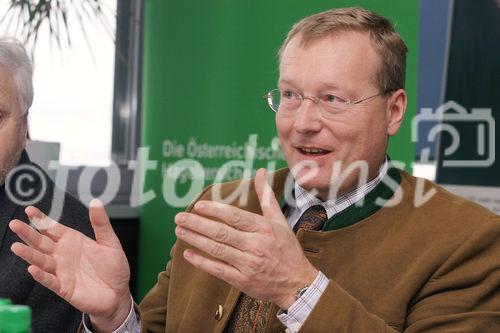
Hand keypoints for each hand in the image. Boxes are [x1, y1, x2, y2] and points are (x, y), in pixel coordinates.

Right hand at [9, 199, 131, 332]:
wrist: (118, 293)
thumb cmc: (113, 268)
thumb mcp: (110, 242)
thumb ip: (101, 223)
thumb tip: (96, 202)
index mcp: (72, 241)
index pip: (52, 228)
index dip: (41, 219)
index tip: (29, 210)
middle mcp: (63, 255)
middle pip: (42, 242)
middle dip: (28, 233)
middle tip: (15, 224)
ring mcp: (62, 271)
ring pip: (41, 261)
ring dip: (29, 254)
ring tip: (17, 246)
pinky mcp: (64, 288)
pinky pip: (50, 281)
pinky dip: (41, 276)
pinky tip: (33, 269)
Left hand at [174, 168, 317, 309]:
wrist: (297, 283)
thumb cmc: (287, 249)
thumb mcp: (279, 221)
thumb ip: (266, 196)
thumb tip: (261, 171)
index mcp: (264, 229)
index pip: (235, 217)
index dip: (215, 211)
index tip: (198, 205)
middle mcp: (255, 246)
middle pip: (222, 233)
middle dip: (198, 224)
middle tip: (179, 217)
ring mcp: (248, 264)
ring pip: (217, 250)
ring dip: (196, 240)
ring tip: (180, 230)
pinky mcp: (242, 280)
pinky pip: (218, 270)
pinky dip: (202, 262)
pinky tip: (188, 254)